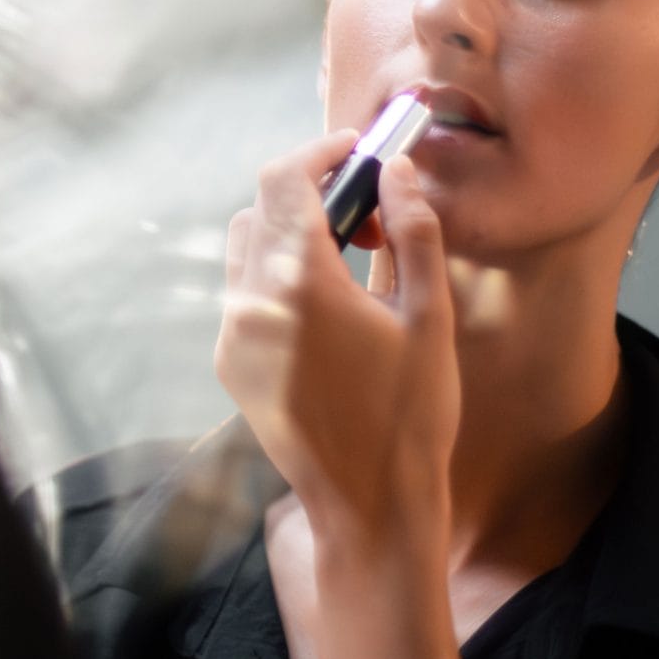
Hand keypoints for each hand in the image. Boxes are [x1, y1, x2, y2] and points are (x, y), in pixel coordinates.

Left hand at [215, 135, 461, 548]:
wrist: (370, 506)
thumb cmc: (411, 414)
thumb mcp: (428, 316)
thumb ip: (413, 231)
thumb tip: (398, 171)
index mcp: (299, 283)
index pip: (285, 180)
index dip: (322, 153)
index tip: (360, 152)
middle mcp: (249, 303)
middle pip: (261, 209)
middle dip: (310, 193)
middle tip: (369, 213)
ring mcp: (231, 337)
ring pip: (245, 250)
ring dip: (289, 234)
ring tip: (349, 259)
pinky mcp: (230, 365)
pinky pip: (242, 294)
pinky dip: (275, 276)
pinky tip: (327, 304)